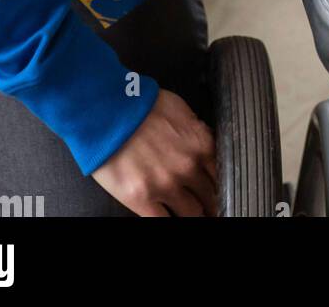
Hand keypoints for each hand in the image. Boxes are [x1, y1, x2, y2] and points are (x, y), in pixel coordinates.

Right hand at [92, 89, 217, 216]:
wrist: (108, 112)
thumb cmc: (140, 106)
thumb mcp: (180, 110)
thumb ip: (196, 130)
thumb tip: (204, 142)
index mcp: (200, 144)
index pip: (221, 173)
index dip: (218, 183)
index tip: (215, 189)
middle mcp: (188, 168)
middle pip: (209, 196)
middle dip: (209, 201)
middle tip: (208, 206)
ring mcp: (166, 186)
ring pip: (191, 213)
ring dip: (193, 214)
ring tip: (192, 214)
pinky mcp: (142, 199)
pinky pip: (163, 221)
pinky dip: (169, 221)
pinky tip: (170, 216)